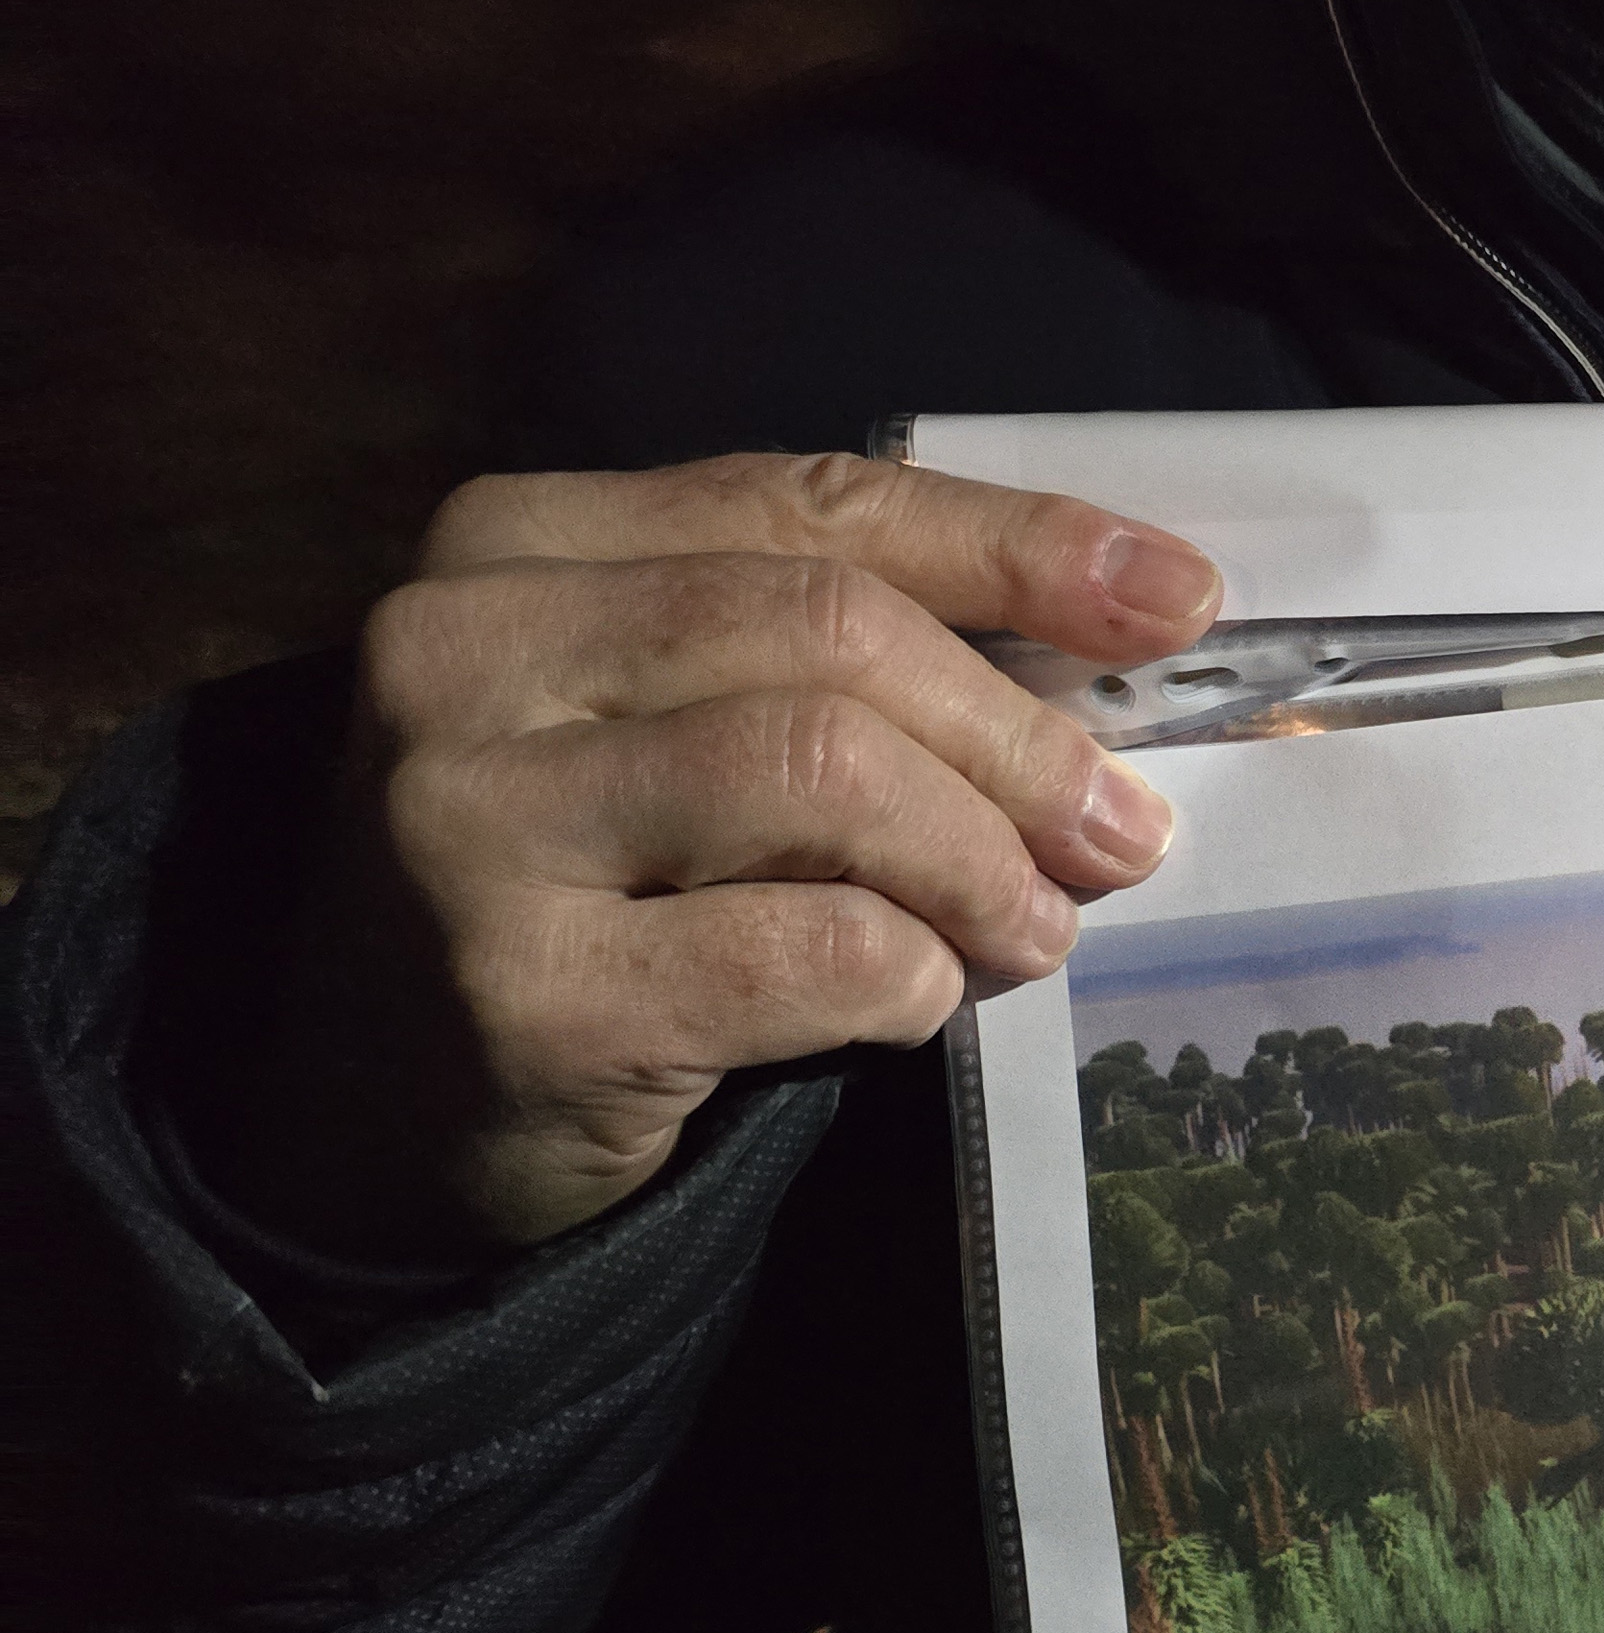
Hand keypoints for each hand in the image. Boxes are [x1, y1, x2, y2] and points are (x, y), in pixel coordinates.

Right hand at [219, 454, 1218, 1252]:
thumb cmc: (586, 891)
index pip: (813, 503)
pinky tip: (917, 1002)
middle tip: (1123, 833)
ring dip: (978, 862)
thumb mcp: (682, 722)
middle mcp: (460, 652)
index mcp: (512, 541)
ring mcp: (468, 818)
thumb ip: (845, 654)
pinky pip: (801, 950)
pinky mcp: (516, 989)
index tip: (1179, 602)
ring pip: (821, 771)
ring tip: (1033, 930)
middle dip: (1017, 738)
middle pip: (828, 634)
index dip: (1016, 546)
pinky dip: (906, 976)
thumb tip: (1131, 629)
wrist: (380, 1114)